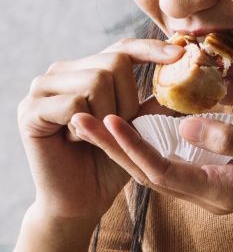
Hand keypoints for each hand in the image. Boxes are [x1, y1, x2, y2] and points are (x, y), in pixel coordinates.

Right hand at [17, 38, 183, 230]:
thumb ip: (151, 107)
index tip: (181, 55)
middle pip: (113, 62)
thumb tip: (182, 83)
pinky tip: (75, 142)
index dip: (151, 50)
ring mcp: (42, 88)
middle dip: (128, 101)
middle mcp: (62, 73)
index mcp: (86, 72)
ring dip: (107, 117)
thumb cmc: (108, 168)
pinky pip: (74, 104)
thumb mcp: (137, 133)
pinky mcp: (31, 109)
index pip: (122, 49)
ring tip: (92, 138)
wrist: (79, 203)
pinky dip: (85, 128)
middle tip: (116, 130)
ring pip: (96, 81)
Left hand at [67, 113, 232, 214]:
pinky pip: (176, 162)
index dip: (133, 148)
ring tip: (96, 124)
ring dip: (127, 148)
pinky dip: (151, 145)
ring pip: (160, 169)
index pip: (165, 172)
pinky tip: (135, 127)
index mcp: (222, 191)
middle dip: (116, 150)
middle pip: (152, 175)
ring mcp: (215, 187)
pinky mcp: (219, 174)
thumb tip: (187, 126)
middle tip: (81, 122)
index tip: (107, 121)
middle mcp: (212, 195)